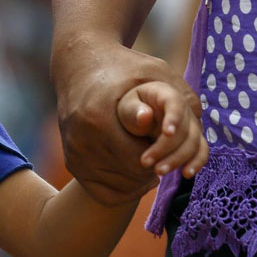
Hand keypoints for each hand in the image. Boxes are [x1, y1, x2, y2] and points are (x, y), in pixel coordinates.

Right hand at [52, 35, 200, 205]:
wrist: (79, 65)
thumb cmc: (124, 68)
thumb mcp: (155, 71)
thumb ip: (177, 99)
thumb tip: (185, 128)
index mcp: (98, 118)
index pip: (141, 162)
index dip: (163, 157)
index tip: (166, 143)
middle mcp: (81, 139)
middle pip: (131, 175)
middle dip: (154, 167)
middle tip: (164, 152)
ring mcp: (73, 153)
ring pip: (120, 186)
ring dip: (141, 178)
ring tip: (151, 157)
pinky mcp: (71, 161)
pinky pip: (104, 191)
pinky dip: (125, 185)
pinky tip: (135, 166)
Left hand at [117, 81, 208, 178]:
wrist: (141, 117)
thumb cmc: (133, 109)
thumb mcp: (127, 107)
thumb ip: (134, 111)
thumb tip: (145, 116)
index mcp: (167, 95)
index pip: (175, 104)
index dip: (174, 118)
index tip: (167, 133)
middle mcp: (185, 109)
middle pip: (184, 130)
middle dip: (165, 148)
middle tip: (145, 163)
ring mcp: (193, 125)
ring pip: (193, 143)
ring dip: (178, 159)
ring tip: (158, 171)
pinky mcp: (195, 140)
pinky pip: (202, 151)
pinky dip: (197, 163)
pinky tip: (186, 174)